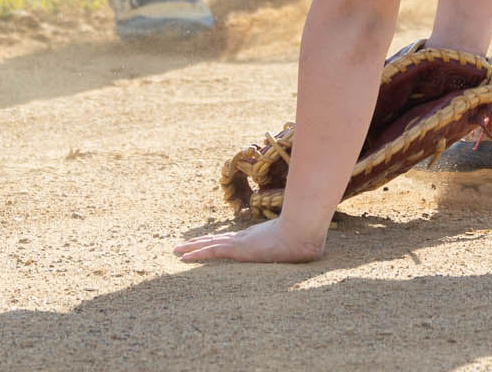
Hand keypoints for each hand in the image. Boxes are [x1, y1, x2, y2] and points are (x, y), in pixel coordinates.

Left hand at [175, 215, 326, 264]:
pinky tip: (185, 257)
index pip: (230, 241)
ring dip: (192, 248)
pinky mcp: (238, 248)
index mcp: (255, 239)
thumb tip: (314, 250)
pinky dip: (198, 253)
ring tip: (176, 250)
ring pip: (210, 245)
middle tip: (181, 246)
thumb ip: (300, 245)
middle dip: (198, 243)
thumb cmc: (303, 240)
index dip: (216, 242)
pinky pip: (213, 252)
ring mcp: (240, 242)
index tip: (205, 244)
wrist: (301, 234)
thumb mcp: (298, 245)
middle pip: (216, 240)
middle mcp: (244, 239)